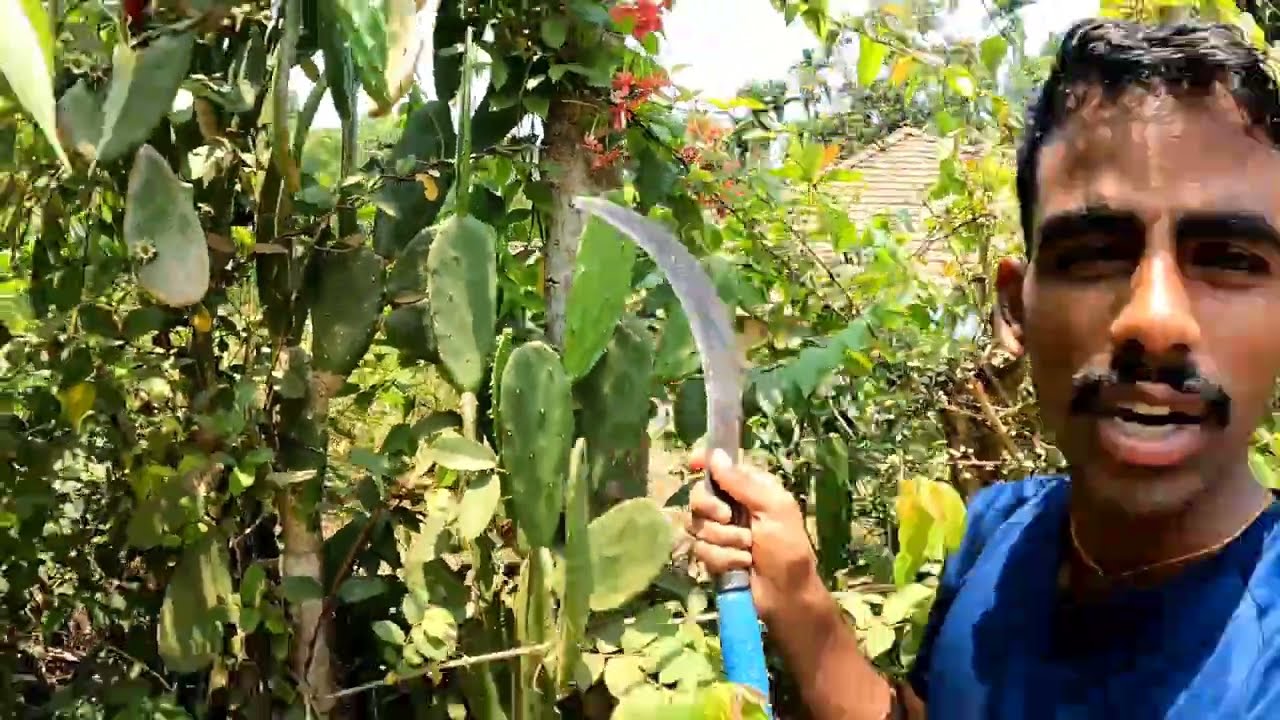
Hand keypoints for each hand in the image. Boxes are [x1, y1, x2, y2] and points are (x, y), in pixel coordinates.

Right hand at [687, 448, 824, 626]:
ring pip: (697, 525)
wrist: (786, 595)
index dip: (705, 463)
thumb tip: (715, 455)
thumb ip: (743, 483)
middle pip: (699, 496)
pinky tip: (740, 564)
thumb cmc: (788, 549)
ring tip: (747, 549)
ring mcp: (720, 532)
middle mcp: (732, 507)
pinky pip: (700, 549)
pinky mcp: (713, 555)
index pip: (721, 468)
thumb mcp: (774, 509)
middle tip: (727, 518)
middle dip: (711, 509)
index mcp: (751, 489)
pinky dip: (722, 558)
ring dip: (724, 540)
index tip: (693, 464)